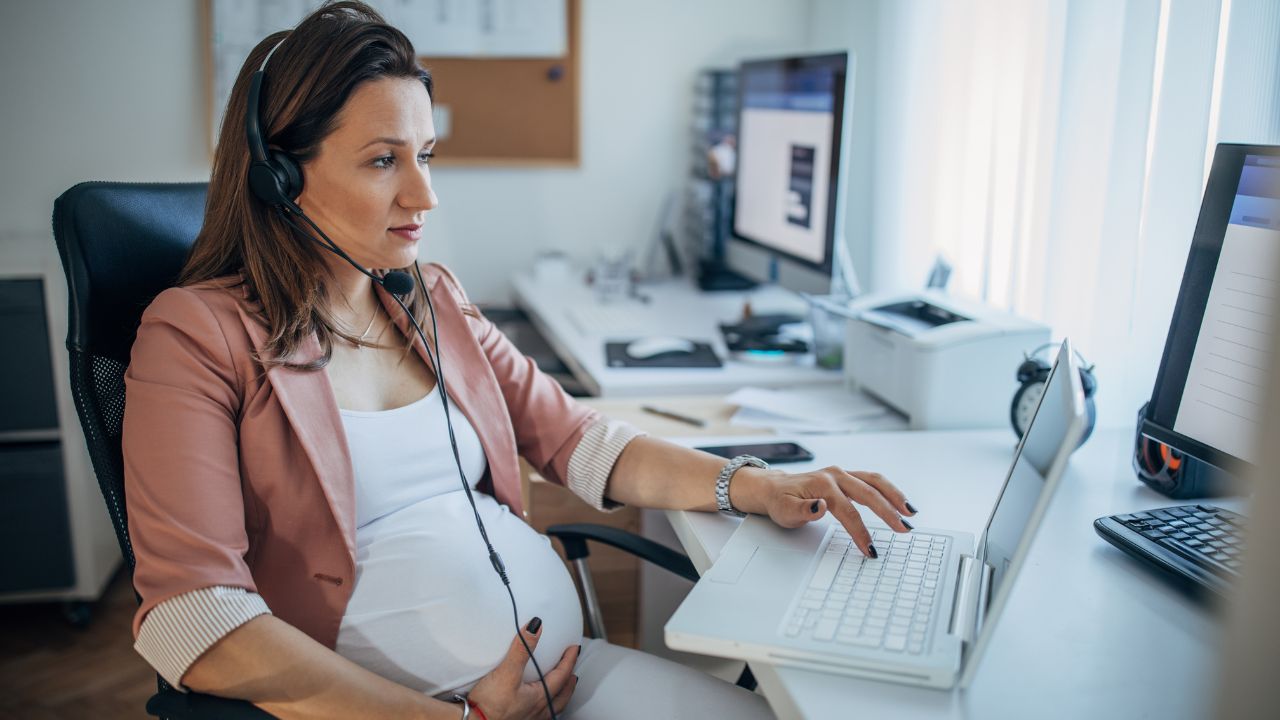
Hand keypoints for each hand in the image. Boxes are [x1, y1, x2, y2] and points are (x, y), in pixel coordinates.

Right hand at [466, 618, 578, 719]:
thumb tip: (535, 626)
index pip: (562, 675)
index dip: (570, 660)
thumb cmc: (489, 705)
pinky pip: (540, 715)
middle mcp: (539, 711)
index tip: (575, 648)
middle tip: (573, 672)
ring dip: (559, 696)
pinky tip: (535, 706)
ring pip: (552, 708)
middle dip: (569, 681)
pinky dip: (544, 707)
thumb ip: (521, 649)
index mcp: (540, 697)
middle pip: (562, 695)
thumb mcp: (506, 672)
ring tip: (559, 689)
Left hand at [748, 466, 917, 557]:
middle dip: (888, 513)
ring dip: (894, 496)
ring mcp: (842, 474)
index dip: (861, 532)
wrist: (773, 488)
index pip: (848, 512)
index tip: (871, 549)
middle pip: (868, 493)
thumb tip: (821, 507)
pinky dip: (888, 490)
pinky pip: (872, 481)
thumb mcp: (784, 511)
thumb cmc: (780, 501)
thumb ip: (803, 510)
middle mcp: (835, 476)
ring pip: (875, 482)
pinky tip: (899, 502)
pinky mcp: (847, 477)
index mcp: (822, 484)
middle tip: (904, 529)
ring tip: (910, 512)